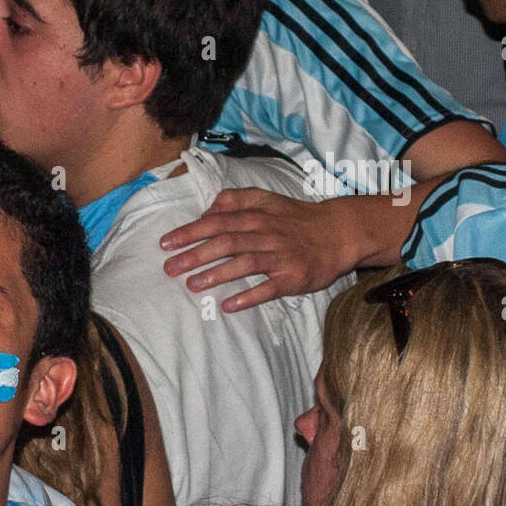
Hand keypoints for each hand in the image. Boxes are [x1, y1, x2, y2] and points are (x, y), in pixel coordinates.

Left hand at [158, 188, 353, 311]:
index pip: (216, 222)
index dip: (190, 232)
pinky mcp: (294, 278)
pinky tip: (228, 305)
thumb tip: (205, 212)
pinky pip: (269, 288)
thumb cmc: (294, 218)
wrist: (339, 232)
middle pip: (226, 243)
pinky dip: (249, 297)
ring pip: (246, 263)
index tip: (165, 244)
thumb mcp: (265, 199)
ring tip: (192, 285)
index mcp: (256, 215)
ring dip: (217, 274)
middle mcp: (266, 234)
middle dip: (195, 255)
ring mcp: (281, 257)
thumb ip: (234, 201)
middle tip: (170, 268)